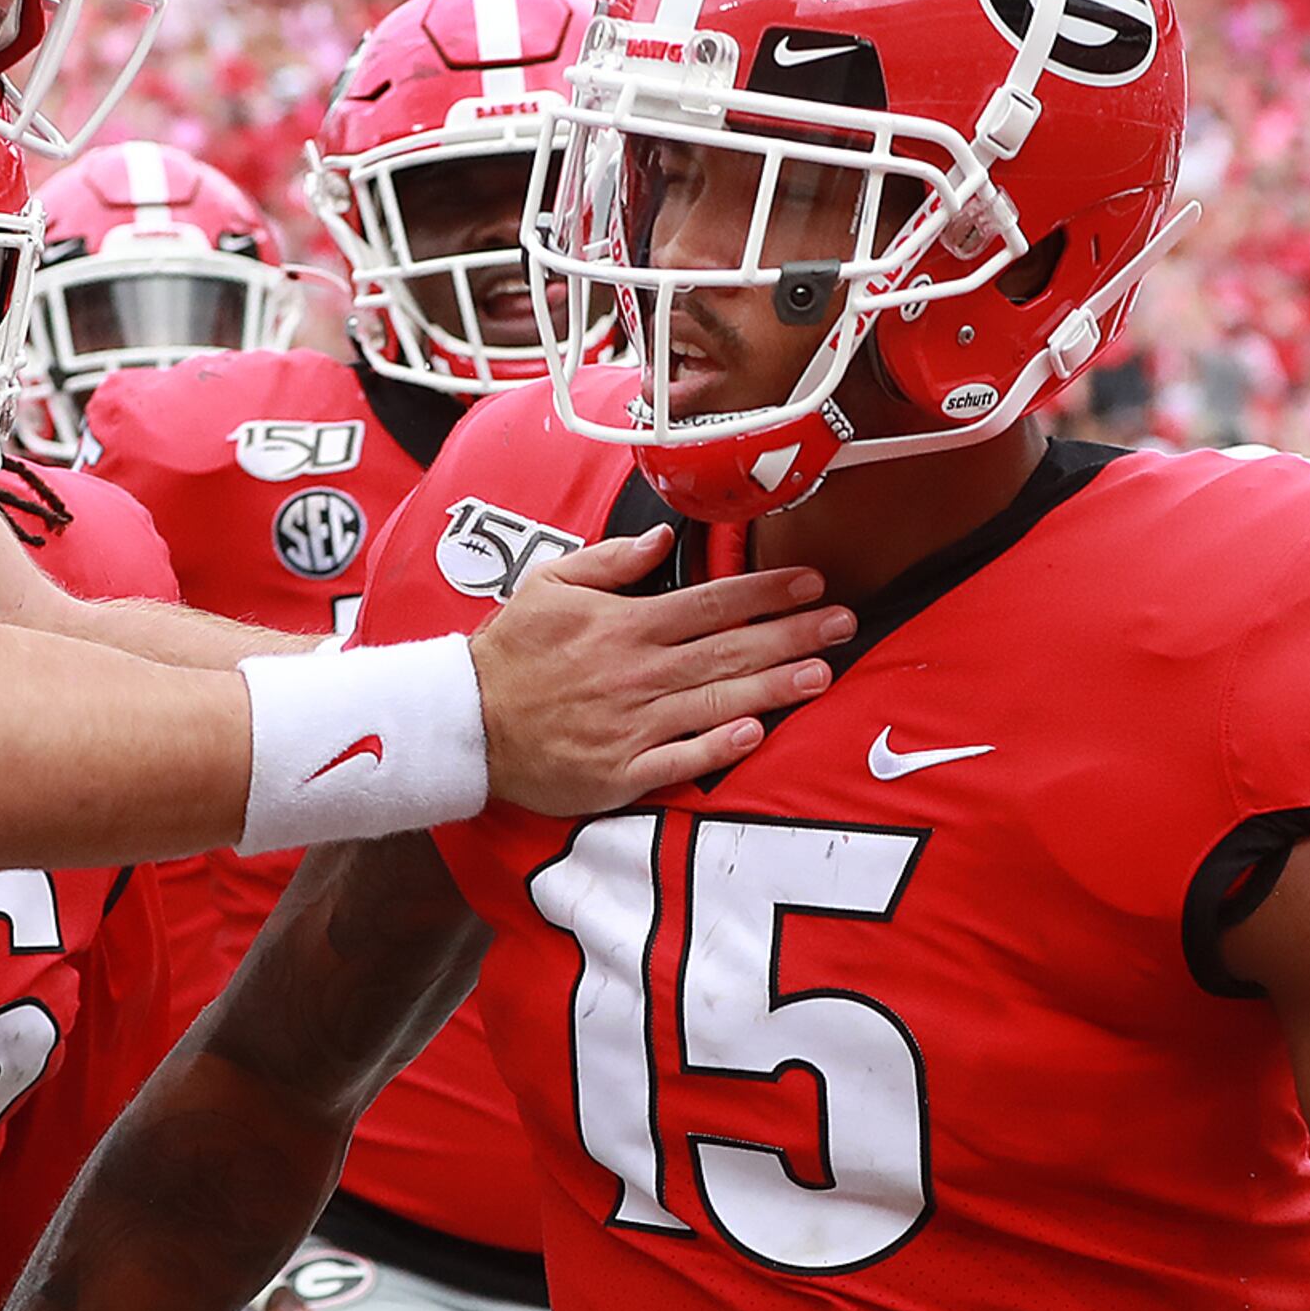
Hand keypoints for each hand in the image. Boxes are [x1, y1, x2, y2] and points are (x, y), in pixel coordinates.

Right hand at [471, 528, 848, 813]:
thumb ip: (609, 562)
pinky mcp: (619, 774)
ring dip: (772, 688)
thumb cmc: (509, 654)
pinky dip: (717, 748)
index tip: (811, 582)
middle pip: (728, 651)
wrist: (464, 724)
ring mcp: (630, 726)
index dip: (766, 592)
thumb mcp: (549, 585)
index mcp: (623, 626)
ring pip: (715, 704)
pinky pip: (678, 760)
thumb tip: (662, 536)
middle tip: (844, 624)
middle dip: (792, 635)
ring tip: (822, 673)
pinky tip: (757, 735)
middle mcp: (635, 673)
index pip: (711, 602)